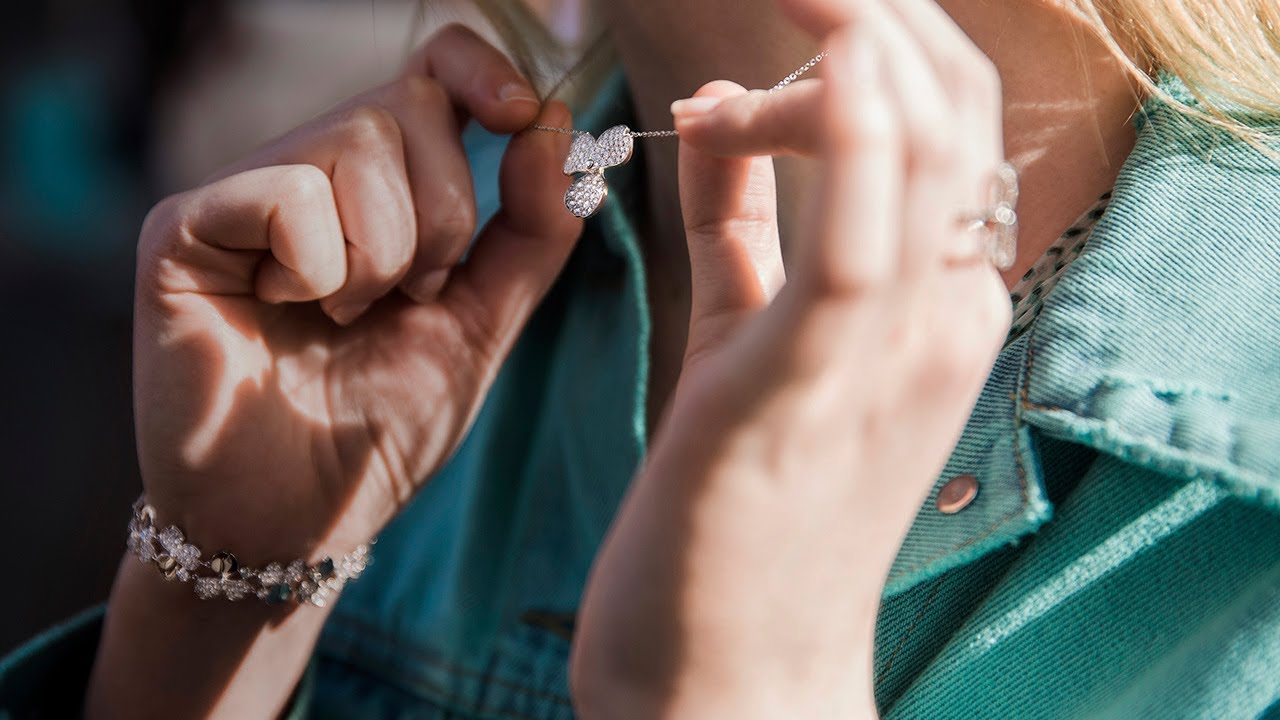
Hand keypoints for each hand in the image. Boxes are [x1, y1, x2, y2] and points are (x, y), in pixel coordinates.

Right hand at [133, 25, 580, 558]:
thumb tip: (555, 122)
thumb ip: (529, 232)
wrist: (297, 519)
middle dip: (441, 220)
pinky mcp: (181, 228)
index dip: (484, 71)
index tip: (525, 116)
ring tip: (339, 317)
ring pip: (356, 143)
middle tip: (404, 297)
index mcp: (381, 188)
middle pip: (409, 106)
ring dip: (382, 256)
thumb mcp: (480, 325)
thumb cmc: (379, 427)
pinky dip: (315, 267)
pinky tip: (281, 311)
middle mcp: (308, 172)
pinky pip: (287, 193)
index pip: (433, 70)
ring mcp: (242, 194)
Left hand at [571, 0, 1010, 715]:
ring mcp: (890, 353)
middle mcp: (939, 317)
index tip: (784, 21)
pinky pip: (859, 244)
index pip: (945, 127)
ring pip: (927, 151)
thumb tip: (724, 102)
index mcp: (931, 304)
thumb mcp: (743, 328)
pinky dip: (850, 141)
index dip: (880, 41)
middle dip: (882, 12)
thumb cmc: (735, 506)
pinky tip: (814, 67)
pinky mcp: (811, 388)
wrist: (726, 674)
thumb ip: (740, 214)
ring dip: (867, 42)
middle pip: (955, 111)